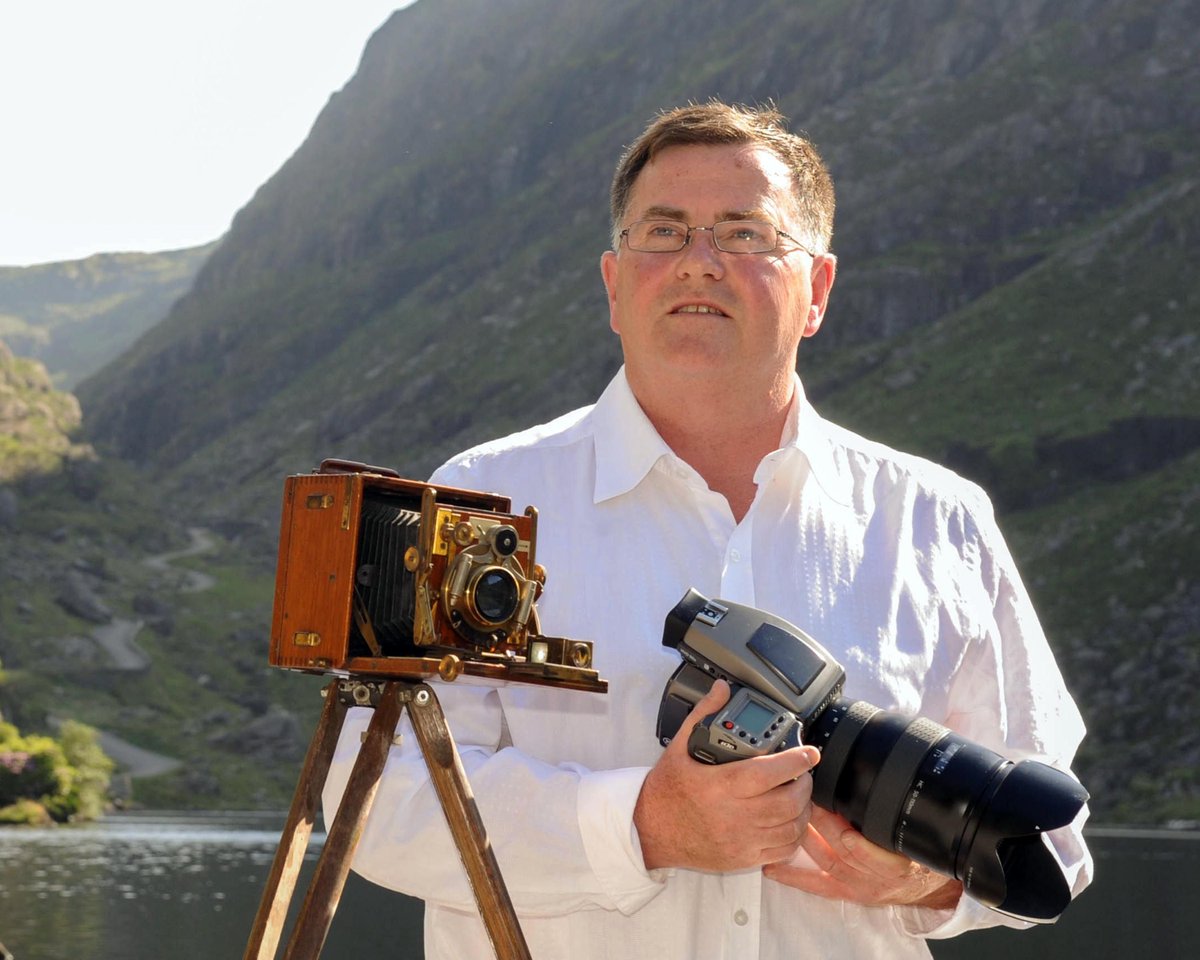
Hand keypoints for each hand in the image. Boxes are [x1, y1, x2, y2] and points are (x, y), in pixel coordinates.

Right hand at [634, 679, 820, 871]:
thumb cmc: (666, 790)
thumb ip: (703, 714)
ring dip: (803, 809)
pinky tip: (790, 821)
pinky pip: (782, 850)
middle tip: (803, 772)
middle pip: (788, 802)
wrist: (649, 831)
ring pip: (790, 828)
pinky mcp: (743, 858)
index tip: (810, 752)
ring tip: (799, 794)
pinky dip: (794, 835)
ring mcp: (741, 840)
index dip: (796, 761)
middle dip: (805, 784)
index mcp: (720, 785)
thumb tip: (721, 689)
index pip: (769, 773)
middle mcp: (734, 815)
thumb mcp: (678, 747)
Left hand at [763, 806, 962, 909]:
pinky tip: (773, 868)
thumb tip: (885, 769)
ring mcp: (861, 885)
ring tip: (790, 817)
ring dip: (810, 839)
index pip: (879, 847)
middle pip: (848, 850)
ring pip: (831, 862)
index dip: (860, 840)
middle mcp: (880, 875)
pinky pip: (819, 886)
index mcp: (900, 857)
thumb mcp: (919, 830)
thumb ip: (899, 809)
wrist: (927, 885)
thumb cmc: (920, 851)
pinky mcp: (848, 893)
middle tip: (806, 798)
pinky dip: (795, 877)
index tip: (841, 812)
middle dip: (826, 823)